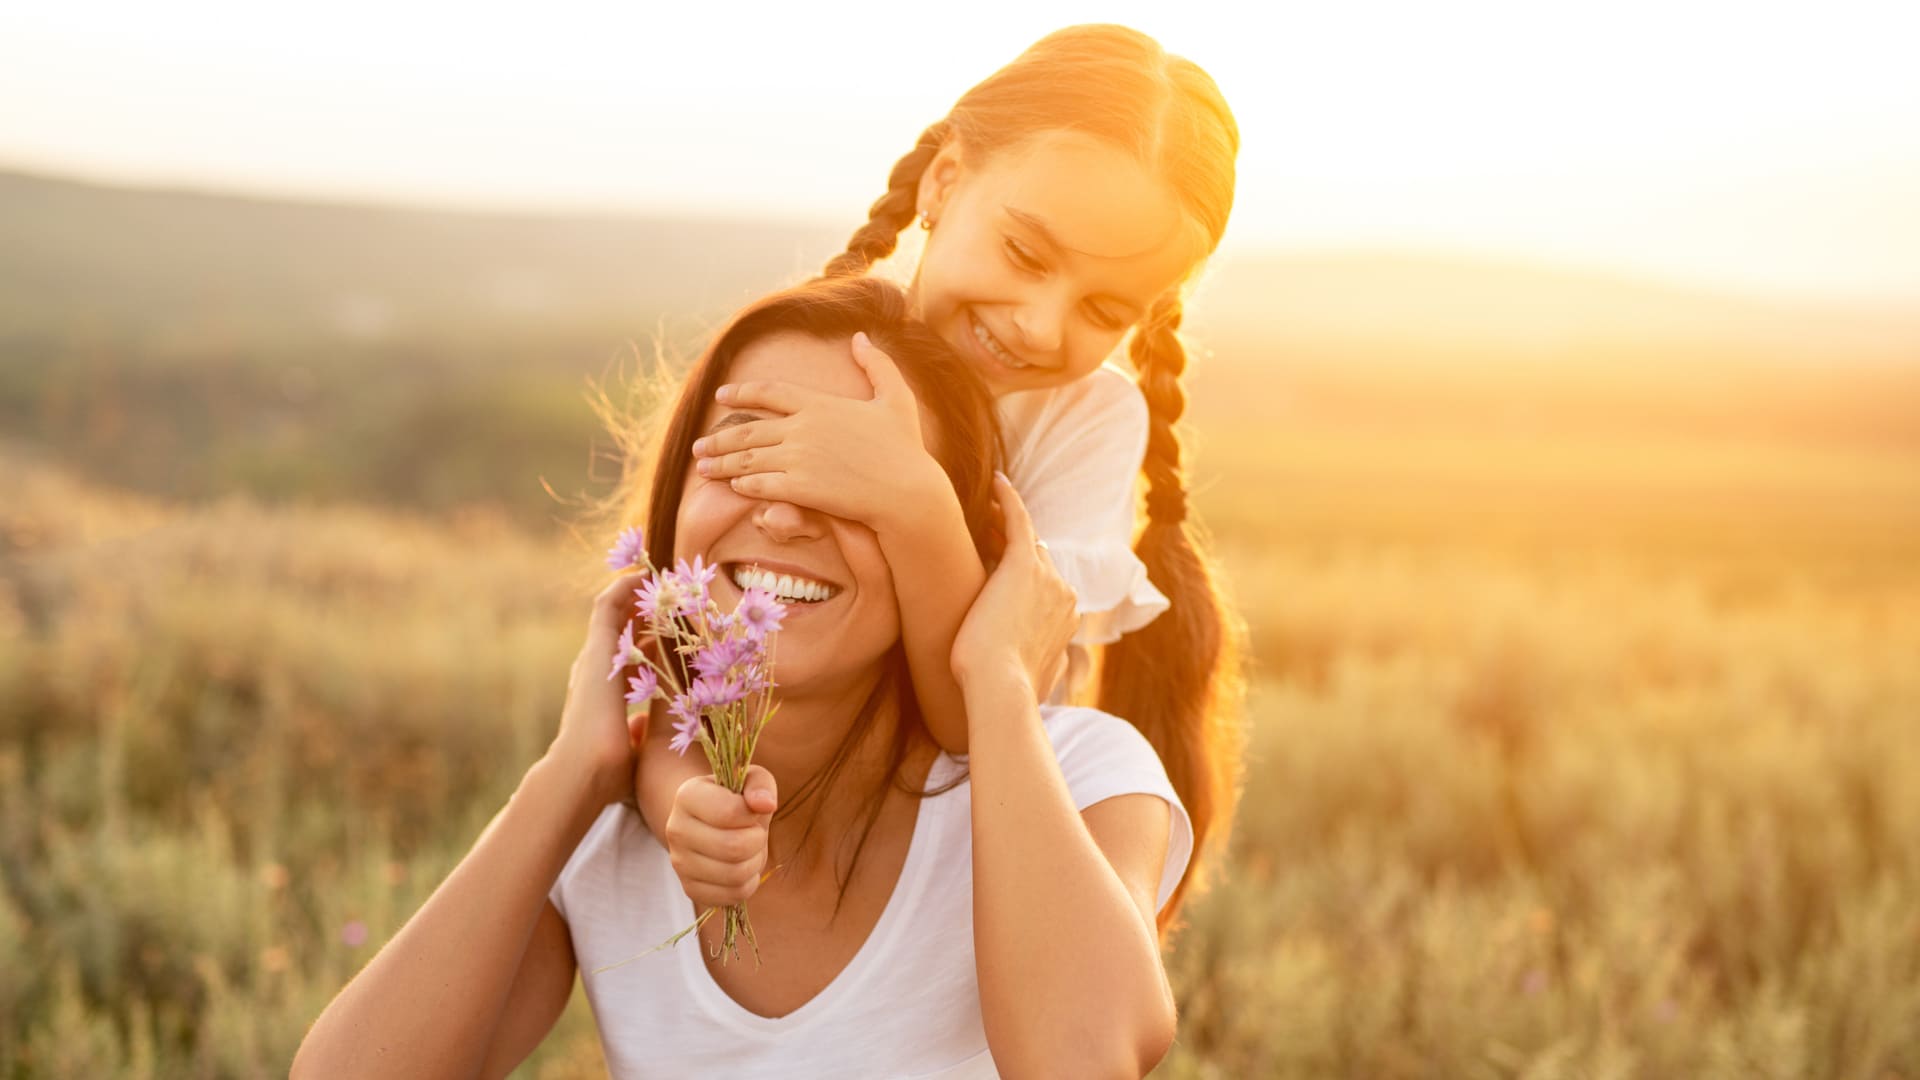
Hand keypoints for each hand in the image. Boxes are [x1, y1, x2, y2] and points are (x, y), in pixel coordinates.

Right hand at [549, 572, 651, 807]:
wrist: (586, 771)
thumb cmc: (609, 771)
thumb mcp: (630, 746)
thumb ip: (634, 732)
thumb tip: (640, 726)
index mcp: (602, 690)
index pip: (626, 653)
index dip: (648, 636)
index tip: (671, 627)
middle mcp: (594, 668)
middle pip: (620, 626)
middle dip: (645, 609)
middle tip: (672, 595)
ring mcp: (593, 656)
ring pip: (613, 611)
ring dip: (636, 593)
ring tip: (662, 579)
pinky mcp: (596, 648)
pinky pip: (607, 605)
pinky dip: (624, 588)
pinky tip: (643, 575)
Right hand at [664, 765, 777, 907]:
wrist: (713, 824)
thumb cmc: (737, 799)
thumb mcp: (751, 781)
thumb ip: (761, 785)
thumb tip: (765, 804)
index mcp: (687, 796)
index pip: (729, 812)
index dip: (752, 814)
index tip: (751, 811)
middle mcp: (675, 829)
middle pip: (733, 847)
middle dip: (757, 840)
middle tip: (755, 833)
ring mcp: (679, 863)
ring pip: (735, 874)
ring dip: (755, 862)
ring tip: (750, 849)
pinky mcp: (691, 889)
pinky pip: (733, 895)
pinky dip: (748, 883)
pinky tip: (742, 866)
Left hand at [693, 332, 951, 533]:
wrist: (908, 492)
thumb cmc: (906, 448)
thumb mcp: (897, 398)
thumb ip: (878, 365)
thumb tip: (860, 337)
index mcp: (819, 403)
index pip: (769, 392)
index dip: (741, 393)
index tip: (721, 396)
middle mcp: (802, 427)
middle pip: (748, 429)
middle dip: (719, 438)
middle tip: (699, 444)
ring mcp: (798, 458)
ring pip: (747, 459)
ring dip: (721, 464)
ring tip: (703, 467)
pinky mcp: (799, 488)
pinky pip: (760, 484)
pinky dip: (743, 485)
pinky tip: (734, 486)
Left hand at [952, 475, 1076, 693]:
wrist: (999, 689)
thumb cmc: (1003, 692)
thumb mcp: (1033, 679)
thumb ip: (1044, 667)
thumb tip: (1049, 673)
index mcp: (1067, 619)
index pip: (1048, 584)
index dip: (1027, 572)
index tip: (1003, 566)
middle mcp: (1065, 593)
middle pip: (1040, 557)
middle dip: (1016, 543)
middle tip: (988, 529)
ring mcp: (1047, 577)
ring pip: (1027, 539)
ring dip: (1007, 522)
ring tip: (985, 510)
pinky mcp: (1022, 565)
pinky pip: (1018, 520)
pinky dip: (1008, 500)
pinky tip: (997, 482)